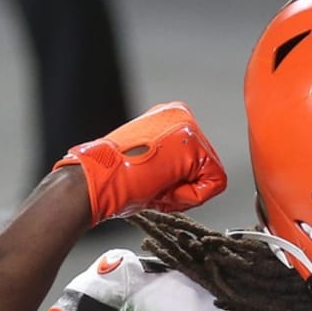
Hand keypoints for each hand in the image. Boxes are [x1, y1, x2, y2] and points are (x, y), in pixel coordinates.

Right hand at [52, 101, 227, 224]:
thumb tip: (182, 173)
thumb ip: (170, 161)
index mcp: (170, 116)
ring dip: (184, 192)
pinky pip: (214, 184)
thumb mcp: (148, 160)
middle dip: (182, 186)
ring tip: (155, 184)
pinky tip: (164, 185)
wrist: (97, 179)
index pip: (197, 163)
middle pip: (206, 169)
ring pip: (211, 177)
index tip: (151, 180)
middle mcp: (182, 114)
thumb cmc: (116, 178)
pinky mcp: (194, 143)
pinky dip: (191, 196)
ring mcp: (188, 125)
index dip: (177, 183)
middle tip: (152, 184)